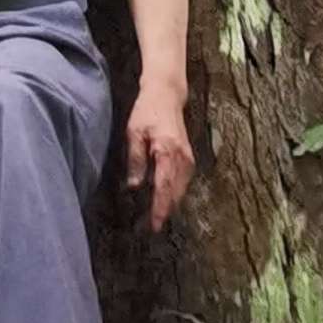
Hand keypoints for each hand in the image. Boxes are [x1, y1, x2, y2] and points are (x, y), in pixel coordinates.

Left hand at [124, 78, 193, 231]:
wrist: (166, 94)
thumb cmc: (147, 111)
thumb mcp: (134, 132)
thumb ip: (135, 159)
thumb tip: (133, 186)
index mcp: (167, 151)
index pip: (164, 187)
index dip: (159, 208)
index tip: (154, 225)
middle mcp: (182, 157)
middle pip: (175, 193)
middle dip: (164, 211)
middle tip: (149, 228)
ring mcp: (188, 158)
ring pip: (181, 190)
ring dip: (170, 205)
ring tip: (155, 218)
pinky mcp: (189, 158)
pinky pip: (183, 182)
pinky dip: (175, 194)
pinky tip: (165, 201)